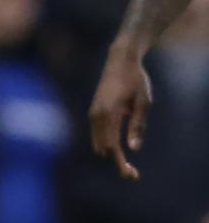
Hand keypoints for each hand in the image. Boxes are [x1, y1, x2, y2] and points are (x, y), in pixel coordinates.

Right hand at [88, 44, 152, 179]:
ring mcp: (92, 112)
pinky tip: (118, 146)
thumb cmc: (134, 79)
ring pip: (98, 143)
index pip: (112, 146)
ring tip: (128, 163)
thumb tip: (133, 149)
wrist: (119, 60)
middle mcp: (96, 114)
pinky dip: (106, 144)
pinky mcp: (93, 111)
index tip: (132, 175)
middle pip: (103, 148)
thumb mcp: (143, 102)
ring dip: (110, 154)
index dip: (121, 163)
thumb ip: (137, 125)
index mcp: (108, 113)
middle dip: (116, 161)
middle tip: (134, 172)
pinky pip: (97, 135)